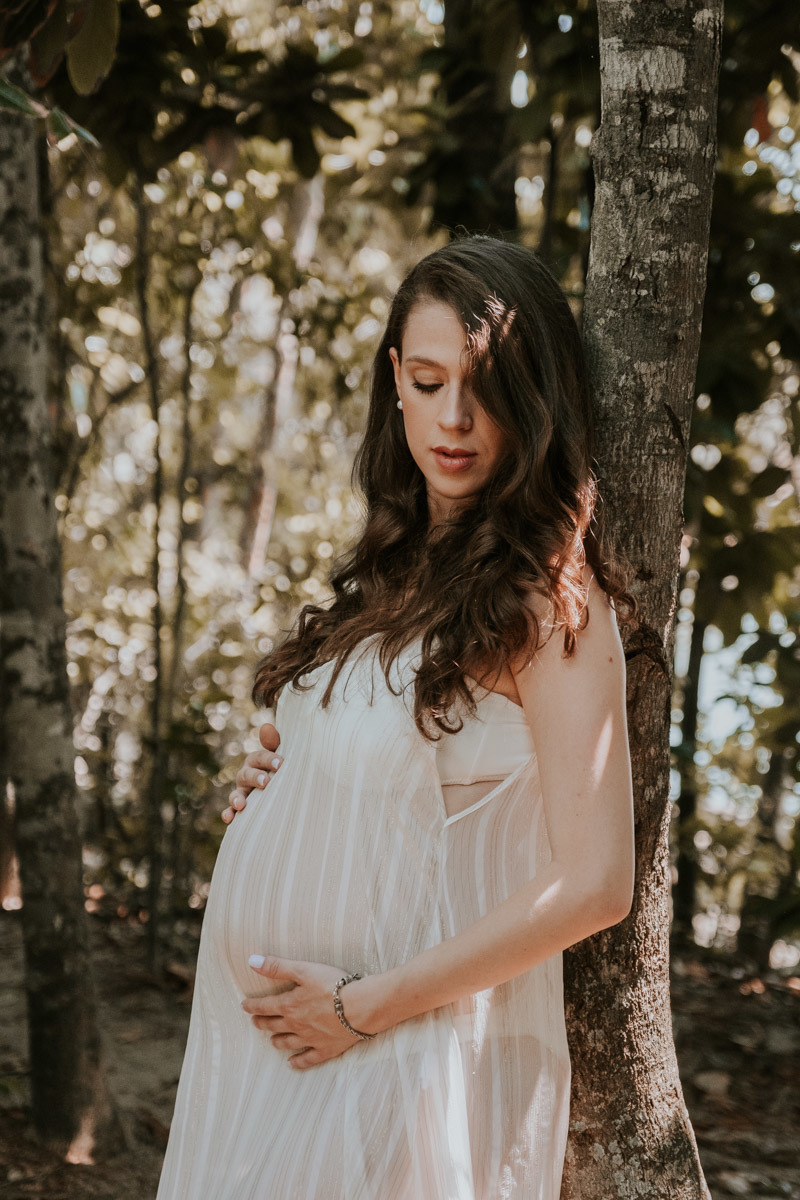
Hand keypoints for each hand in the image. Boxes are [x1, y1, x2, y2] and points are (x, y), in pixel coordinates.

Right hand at [221, 722, 282, 823]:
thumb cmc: (279, 770)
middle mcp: (246, 775)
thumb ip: (274, 743)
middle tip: (266, 782)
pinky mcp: (239, 808)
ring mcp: (241, 792)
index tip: (282, 764)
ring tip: (241, 804)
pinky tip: (228, 819)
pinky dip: (228, 814)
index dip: (270, 759)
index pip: (260, 757)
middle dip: (255, 777)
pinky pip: (231, 811)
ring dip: (237, 798)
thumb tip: (267, 726)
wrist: (280, 792)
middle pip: (247, 774)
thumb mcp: (279, 757)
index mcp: (256, 761)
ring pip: (236, 794)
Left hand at [242, 955, 378, 1069]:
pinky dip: (298, 1062)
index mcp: (289, 1005)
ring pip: (287, 1043)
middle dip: (262, 1023)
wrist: (360, 1007)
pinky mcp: (325, 1049)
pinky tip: (292, 1064)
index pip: (264, 1006)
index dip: (252, 1006)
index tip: (244, 1006)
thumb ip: (277, 967)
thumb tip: (251, 961)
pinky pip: (308, 1059)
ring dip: (277, 1041)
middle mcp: (295, 1025)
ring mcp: (310, 1039)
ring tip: (271, 1040)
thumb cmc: (333, 985)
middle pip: (273, 1026)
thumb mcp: (303, 970)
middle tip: (255, 1022)